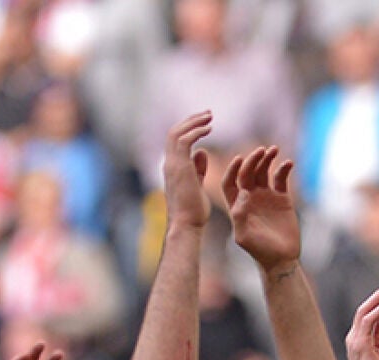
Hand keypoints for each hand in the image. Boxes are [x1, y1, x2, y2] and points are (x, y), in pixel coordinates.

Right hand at [162, 112, 213, 230]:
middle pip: (174, 132)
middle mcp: (169, 163)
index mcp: (172, 168)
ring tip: (210, 117)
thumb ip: (198, 169)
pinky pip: (184, 140)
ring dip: (194, 122)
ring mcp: (172, 165)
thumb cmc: (193, 212)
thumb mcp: (197, 186)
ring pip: (177, 133)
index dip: (189, 129)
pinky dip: (196, 131)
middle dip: (191, 120)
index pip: (176, 141)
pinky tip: (209, 129)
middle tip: (209, 114)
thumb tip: (202, 153)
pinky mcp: (179, 167)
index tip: (206, 124)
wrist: (186, 225)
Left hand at [222, 145, 300, 270]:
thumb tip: (244, 193)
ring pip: (264, 171)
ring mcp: (266, 196)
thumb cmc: (259, 251)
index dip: (233, 169)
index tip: (239, 159)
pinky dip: (284, 169)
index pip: (230, 182)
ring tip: (273, 150)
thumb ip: (239, 215)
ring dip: (267, 159)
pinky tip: (288, 163)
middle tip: (261, 151)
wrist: (281, 259)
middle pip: (247, 173)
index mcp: (237, 205)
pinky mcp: (282, 198)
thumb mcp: (244, 236)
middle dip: (253, 160)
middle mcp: (250, 197)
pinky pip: (281, 179)